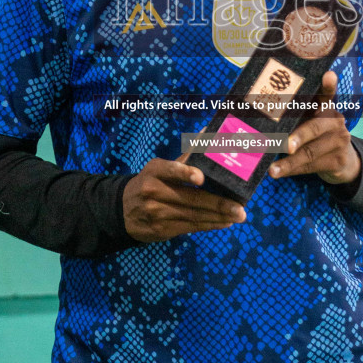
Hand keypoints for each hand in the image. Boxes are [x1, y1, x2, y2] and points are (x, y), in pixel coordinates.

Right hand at [123, 154, 245, 242]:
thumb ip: (185, 157)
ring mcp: (157, 213)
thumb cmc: (150, 183)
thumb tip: (207, 132)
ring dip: (219, 217)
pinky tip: (224, 222)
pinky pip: (190, 227)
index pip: (169, 170)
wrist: (123, 210)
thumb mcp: (161, 168)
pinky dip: (210, 224)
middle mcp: (154, 191)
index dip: (184, 172)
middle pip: (190, 198)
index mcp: (155, 171)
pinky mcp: (161, 229)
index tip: (201, 177)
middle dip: (217, 204)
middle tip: (239, 207)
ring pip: (193, 215)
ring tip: (238, 215)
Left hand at [268, 72, 360, 185]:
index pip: (326, 94)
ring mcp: (339, 140)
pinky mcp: (338, 160)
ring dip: (289, 162)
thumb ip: (293, 116)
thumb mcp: (309, 121)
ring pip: (310, 152)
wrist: (344, 161)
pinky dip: (293, 170)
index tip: (328, 75)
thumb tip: (261, 118)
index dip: (328, 85)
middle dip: (299, 137)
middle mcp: (335, 121)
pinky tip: (280, 173)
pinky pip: (311, 166)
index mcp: (325, 107)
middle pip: (314, 128)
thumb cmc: (316, 136)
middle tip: (286, 146)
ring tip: (272, 170)